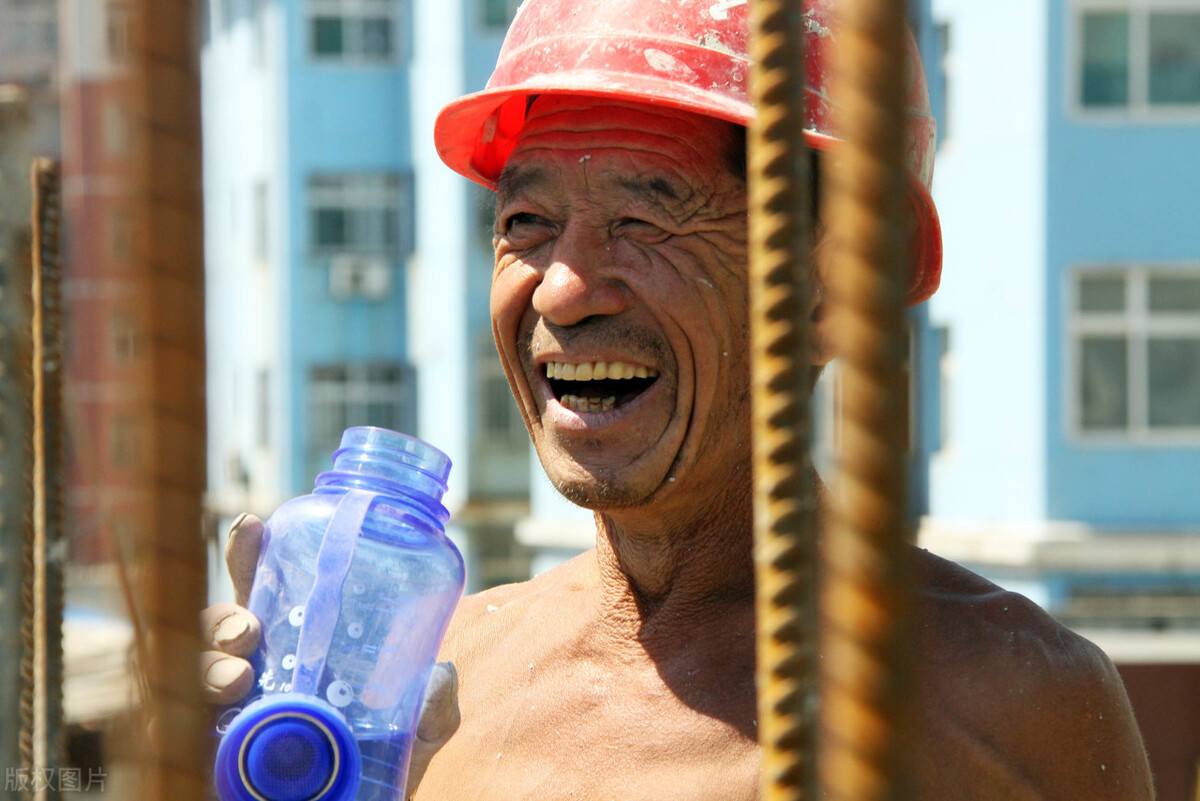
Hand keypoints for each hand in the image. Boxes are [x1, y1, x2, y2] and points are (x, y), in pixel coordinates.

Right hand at [199, 513, 460, 797]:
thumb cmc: (381, 764)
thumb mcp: (416, 732)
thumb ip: (432, 707)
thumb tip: (441, 677)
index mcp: (296, 647)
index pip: (264, 591)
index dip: (251, 555)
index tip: (251, 525)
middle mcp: (256, 671)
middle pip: (219, 626)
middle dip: (224, 619)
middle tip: (247, 633)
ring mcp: (230, 712)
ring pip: (193, 673)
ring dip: (208, 668)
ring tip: (237, 681)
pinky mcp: (214, 756)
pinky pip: (177, 732)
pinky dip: (178, 721)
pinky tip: (203, 723)